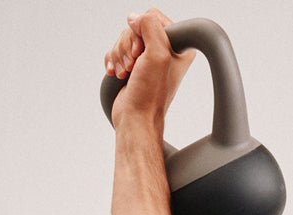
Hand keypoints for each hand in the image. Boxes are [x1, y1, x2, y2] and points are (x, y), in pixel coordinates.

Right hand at [104, 9, 196, 128]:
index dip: (142, 32)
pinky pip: (116, 51)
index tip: (143, 53)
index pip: (153, 17)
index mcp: (178, 46)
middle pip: (136, 28)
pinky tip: (118, 74)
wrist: (135, 118)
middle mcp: (164, 51)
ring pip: (124, 39)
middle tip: (135, 66)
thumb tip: (134, 18)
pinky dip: (114, 61)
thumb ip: (150, 26)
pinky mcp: (133, 66)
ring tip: (127, 73)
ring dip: (121, 56)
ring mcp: (147, 59)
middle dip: (129, 47)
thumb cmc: (149, 95)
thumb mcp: (157, 54)